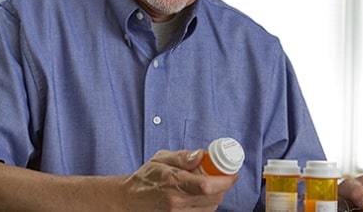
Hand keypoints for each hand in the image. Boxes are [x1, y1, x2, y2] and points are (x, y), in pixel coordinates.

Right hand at [120, 149, 238, 210]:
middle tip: (220, 176)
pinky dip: (206, 205)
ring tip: (206, 185)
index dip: (225, 180)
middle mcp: (176, 201)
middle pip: (213, 198)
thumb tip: (201, 155)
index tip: (232, 174)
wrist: (129, 200)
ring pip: (211, 207)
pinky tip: (198, 196)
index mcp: (173, 182)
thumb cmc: (145, 178)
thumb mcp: (160, 159)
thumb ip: (182, 156)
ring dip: (215, 196)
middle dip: (223, 186)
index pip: (207, 185)